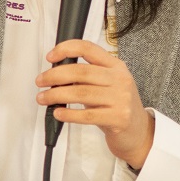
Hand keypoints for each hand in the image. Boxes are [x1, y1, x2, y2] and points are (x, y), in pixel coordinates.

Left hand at [38, 39, 153, 168]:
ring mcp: (121, 99)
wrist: (138, 131)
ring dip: (56, 95)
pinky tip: (58, 113)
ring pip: (81, 93)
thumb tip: (56, 74)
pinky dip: (68, 114)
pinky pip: (87, 115)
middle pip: (81, 72)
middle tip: (41, 81)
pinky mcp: (118, 118)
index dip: (66, 49)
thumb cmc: (118, 106)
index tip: (51, 57)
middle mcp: (120, 79)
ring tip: (44, 98)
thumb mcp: (109, 84)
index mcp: (116, 66)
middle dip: (55, 76)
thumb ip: (88, 76)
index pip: (89, 49)